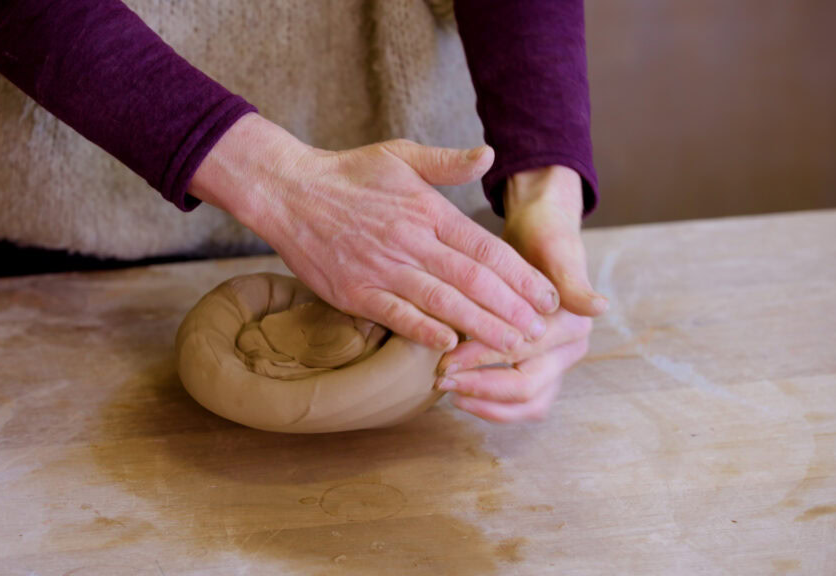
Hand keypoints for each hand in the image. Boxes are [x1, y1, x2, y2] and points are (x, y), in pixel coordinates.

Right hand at [190, 114, 560, 352]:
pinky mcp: (355, 292)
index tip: (548, 296)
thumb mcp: (400, 155)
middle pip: (472, 280)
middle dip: (511, 307)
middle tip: (540, 329)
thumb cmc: (348, 174)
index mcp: (427, 211)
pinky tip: (450, 345)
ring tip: (512, 344)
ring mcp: (382, 269)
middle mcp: (410, 241)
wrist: (288, 192)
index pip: (486, 248)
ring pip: (442, 302)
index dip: (521, 276)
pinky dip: (424, 331)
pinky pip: (396, 315)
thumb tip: (489, 156)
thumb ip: (447, 162)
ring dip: (481, 326)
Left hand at [437, 165, 605, 421]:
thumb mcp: (556, 248)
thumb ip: (572, 280)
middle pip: (526, 387)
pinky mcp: (542, 369)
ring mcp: (558, 363)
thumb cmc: (544, 237)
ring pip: (527, 403)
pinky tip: (461, 395)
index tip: (444, 359)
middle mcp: (570, 350)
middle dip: (479, 386)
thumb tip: (599, 307)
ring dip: (487, 404)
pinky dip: (492, 403)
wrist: (543, 232)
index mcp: (573, 325)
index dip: (482, 359)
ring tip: (449, 393)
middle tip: (439, 379)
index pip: (523, 352)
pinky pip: (521, 401)